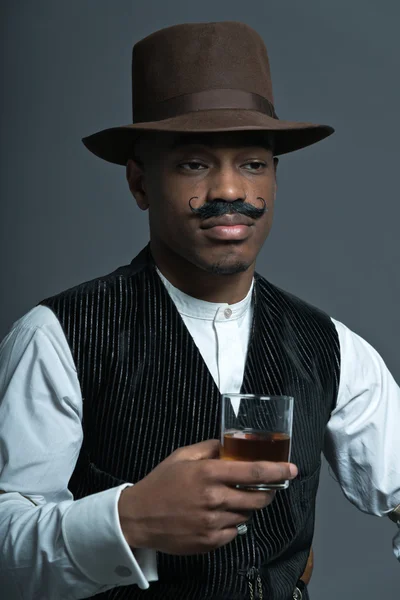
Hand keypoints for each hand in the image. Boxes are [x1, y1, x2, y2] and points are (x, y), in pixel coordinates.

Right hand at [118, 439, 297, 554]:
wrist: (138, 517)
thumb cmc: (160, 483)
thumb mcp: (182, 456)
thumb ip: (209, 447)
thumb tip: (231, 443)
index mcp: (209, 473)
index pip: (254, 471)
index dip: (277, 470)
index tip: (292, 470)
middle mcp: (215, 499)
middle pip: (258, 497)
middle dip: (267, 490)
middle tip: (264, 486)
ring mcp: (213, 523)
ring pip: (247, 514)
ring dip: (246, 505)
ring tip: (229, 499)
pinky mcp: (210, 542)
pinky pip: (234, 531)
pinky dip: (232, 522)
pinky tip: (218, 514)